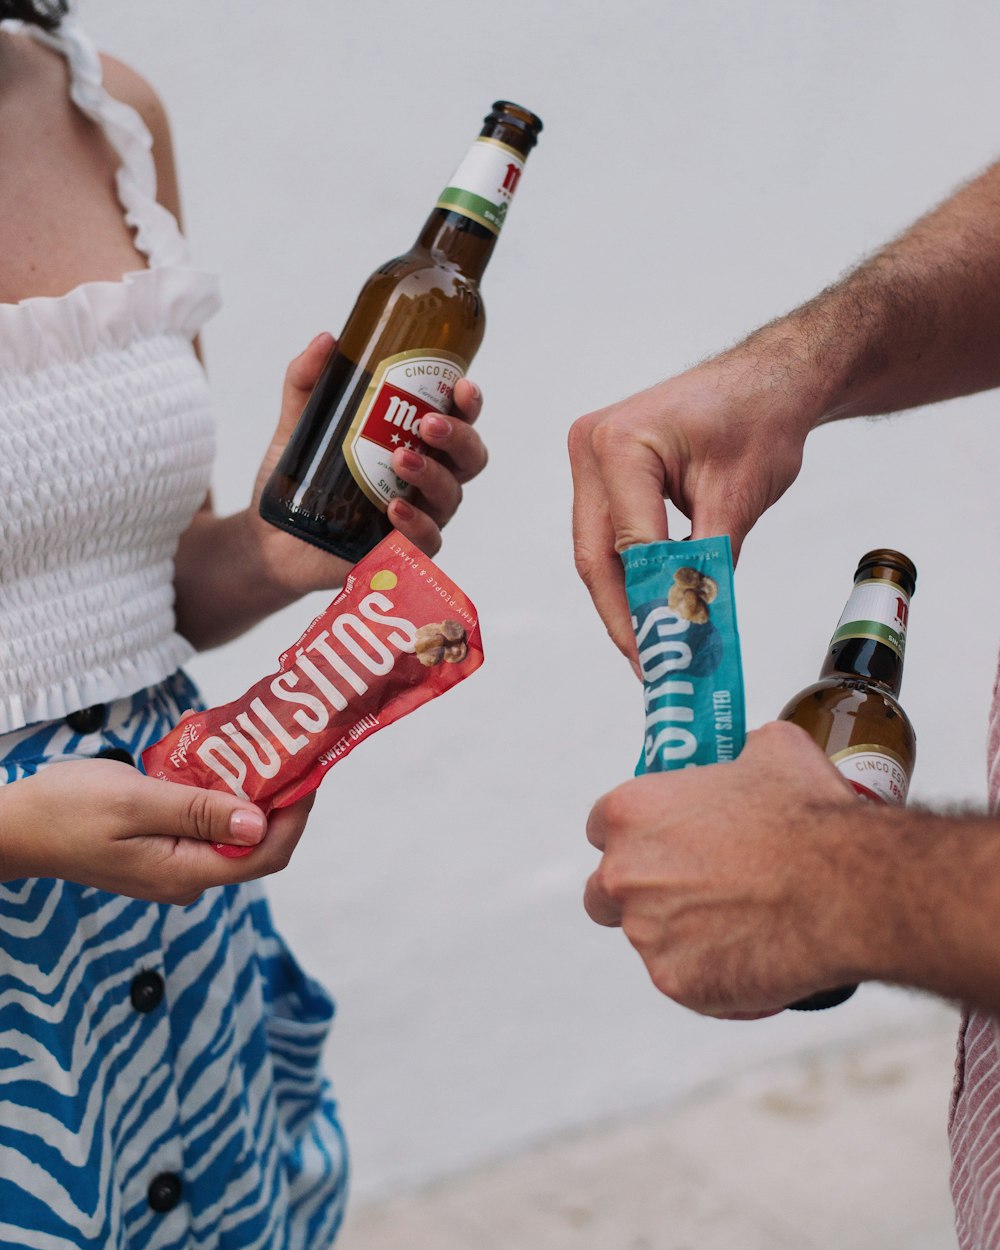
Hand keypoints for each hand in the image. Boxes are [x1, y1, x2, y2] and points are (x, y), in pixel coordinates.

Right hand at [0, 759, 313, 903]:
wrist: (14, 826)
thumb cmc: (67, 809)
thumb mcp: (136, 801)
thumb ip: (198, 812)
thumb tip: (258, 823)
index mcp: (187, 872)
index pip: (267, 853)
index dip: (296, 813)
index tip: (309, 768)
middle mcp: (189, 878)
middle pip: (258, 844)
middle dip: (280, 799)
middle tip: (289, 749)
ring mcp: (177, 867)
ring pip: (235, 832)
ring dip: (252, 793)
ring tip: (261, 748)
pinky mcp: (165, 852)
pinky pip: (210, 827)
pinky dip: (223, 796)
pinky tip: (222, 762)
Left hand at [251, 332, 487, 597]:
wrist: (271, 537)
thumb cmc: (297, 479)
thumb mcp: (298, 423)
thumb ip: (308, 381)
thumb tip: (326, 339)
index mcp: (417, 445)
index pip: (459, 421)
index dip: (469, 404)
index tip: (462, 386)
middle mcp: (427, 481)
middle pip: (469, 458)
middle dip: (458, 437)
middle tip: (428, 423)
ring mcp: (418, 517)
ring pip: (450, 496)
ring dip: (432, 474)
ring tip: (401, 458)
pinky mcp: (400, 551)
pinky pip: (426, 541)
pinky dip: (416, 524)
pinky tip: (395, 508)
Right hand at [568, 348, 817, 661]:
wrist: (769, 380)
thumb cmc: (760, 418)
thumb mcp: (739, 497)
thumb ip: (708, 564)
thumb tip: (693, 628)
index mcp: (619, 444)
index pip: (626, 544)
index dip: (641, 606)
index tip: (661, 655)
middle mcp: (591, 447)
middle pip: (596, 553)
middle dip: (623, 614)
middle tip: (648, 664)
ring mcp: (592, 458)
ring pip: (598, 549)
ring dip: (625, 597)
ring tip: (651, 646)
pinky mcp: (604, 472)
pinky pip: (610, 533)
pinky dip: (631, 570)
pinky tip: (650, 605)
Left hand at [584, 721, 868, 1018]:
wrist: (845, 889)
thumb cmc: (807, 817)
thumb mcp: (771, 749)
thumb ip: (738, 756)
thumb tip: (747, 759)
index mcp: (631, 812)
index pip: (602, 828)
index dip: (634, 837)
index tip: (662, 844)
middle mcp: (623, 874)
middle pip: (606, 891)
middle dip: (638, 893)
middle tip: (691, 892)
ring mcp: (645, 933)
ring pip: (648, 939)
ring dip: (682, 935)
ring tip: (740, 925)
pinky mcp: (675, 982)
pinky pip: (684, 981)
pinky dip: (712, 974)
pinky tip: (754, 956)